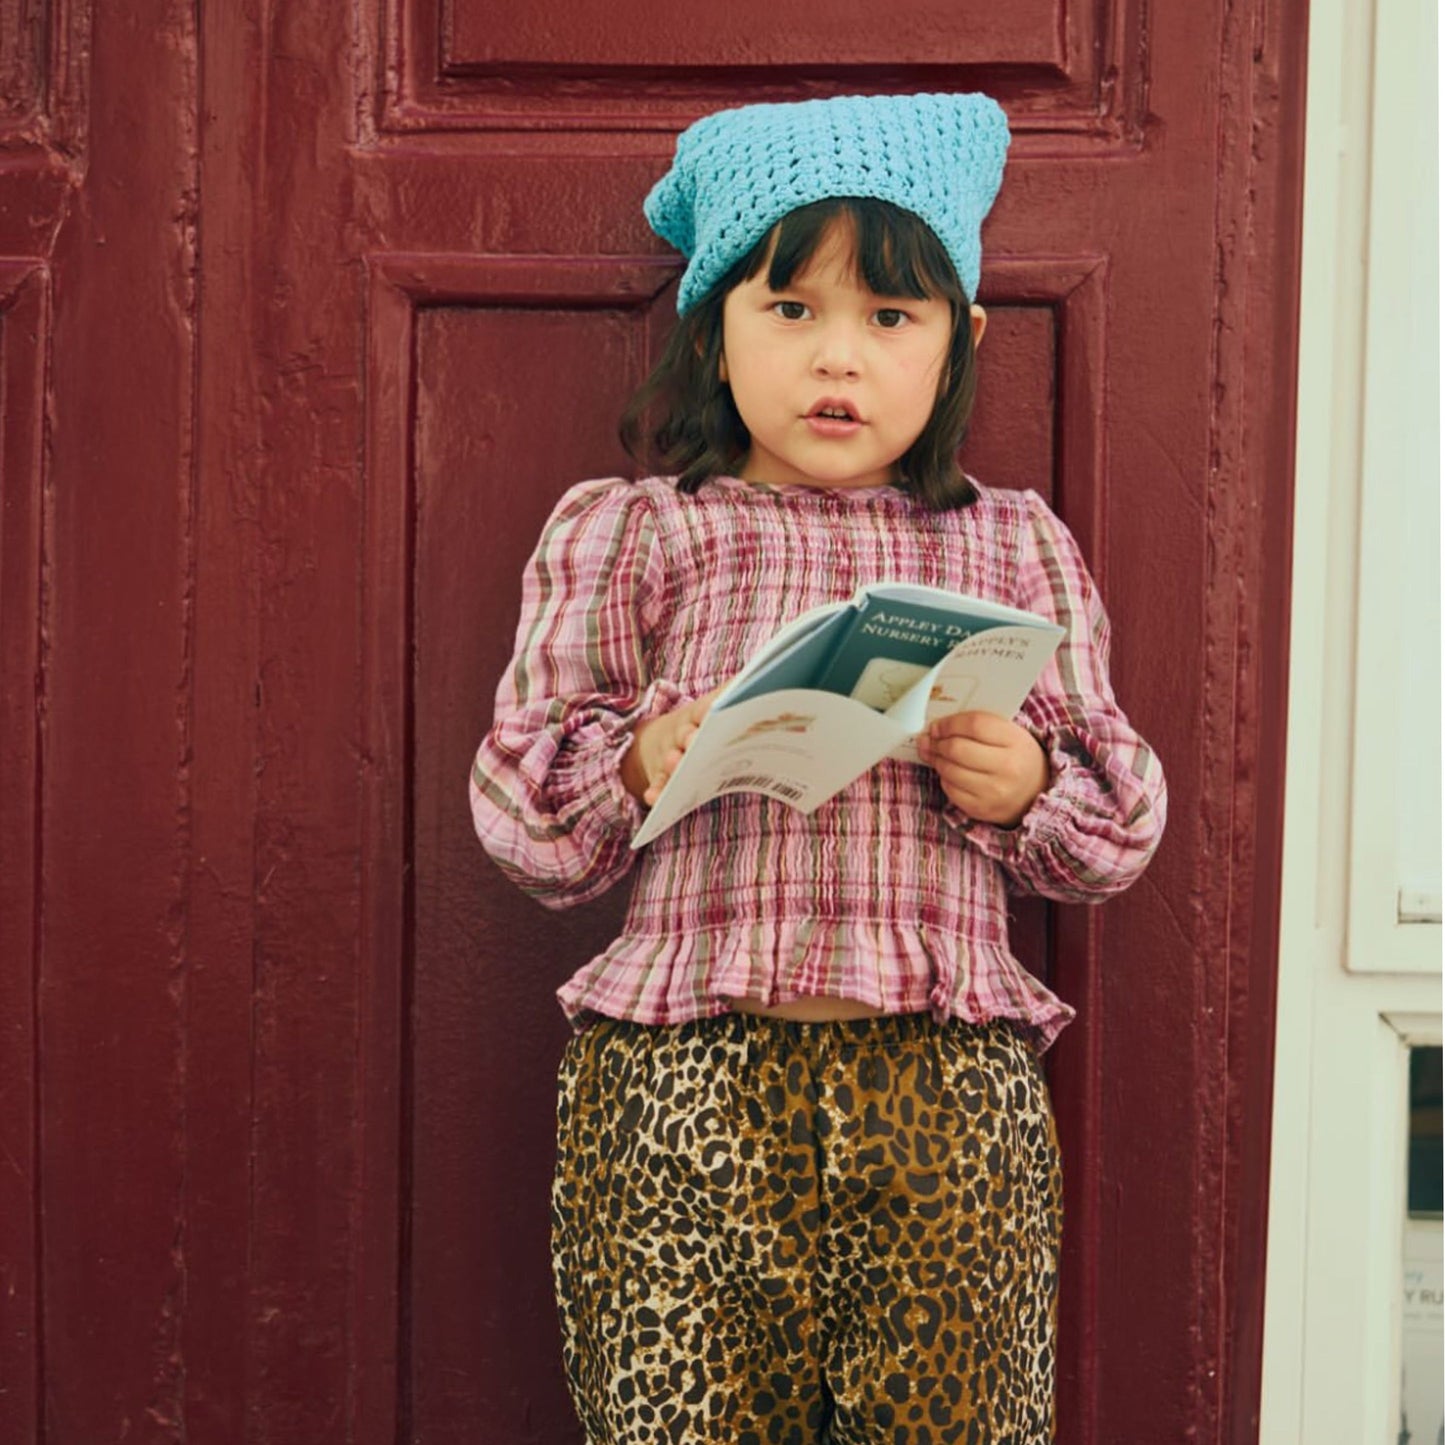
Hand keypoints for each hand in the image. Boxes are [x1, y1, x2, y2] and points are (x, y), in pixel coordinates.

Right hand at [620, 691, 718, 805]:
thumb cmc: (698, 729)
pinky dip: (655, 792)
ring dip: (673, 763)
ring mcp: (667, 758)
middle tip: (694, 738)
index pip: (702, 710)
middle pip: (685, 735)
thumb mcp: (710, 712)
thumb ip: (726, 699)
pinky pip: (657, 786)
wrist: (656, 743)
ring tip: (674, 762)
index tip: (712, 710)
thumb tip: (757, 680)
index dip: (707, 709)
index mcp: (696, 718)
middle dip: (690, 737)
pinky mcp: (659, 780)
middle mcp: (680, 736)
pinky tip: (652, 797)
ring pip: (670, 762)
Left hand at [916, 711, 1049, 826]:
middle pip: (957, 748)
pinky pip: (950, 789)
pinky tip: (949, 772)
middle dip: (938, 742)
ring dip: (937, 759)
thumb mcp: (1009, 733)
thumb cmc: (1016, 757)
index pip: (975, 725)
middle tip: (931, 739)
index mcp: (1016, 742)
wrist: (1034, 794)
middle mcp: (1008, 768)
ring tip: (936, 754)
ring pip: (949, 770)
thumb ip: (978, 724)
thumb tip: (936, 728)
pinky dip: (944, 778)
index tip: (938, 725)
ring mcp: (994, 791)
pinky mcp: (981, 808)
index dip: (950, 723)